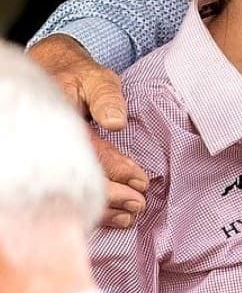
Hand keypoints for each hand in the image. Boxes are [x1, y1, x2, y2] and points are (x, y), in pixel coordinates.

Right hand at [28, 34, 148, 227]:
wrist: (55, 76)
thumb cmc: (79, 78)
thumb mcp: (96, 79)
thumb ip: (106, 98)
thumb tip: (115, 122)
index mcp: (60, 124)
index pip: (88, 153)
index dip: (115, 170)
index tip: (140, 182)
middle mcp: (50, 146)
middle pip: (78, 180)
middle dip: (110, 197)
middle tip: (138, 205)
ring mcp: (50, 159)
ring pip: (73, 192)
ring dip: (103, 208)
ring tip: (130, 215)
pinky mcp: (55, 167)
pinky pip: (72, 192)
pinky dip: (94, 206)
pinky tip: (114, 216)